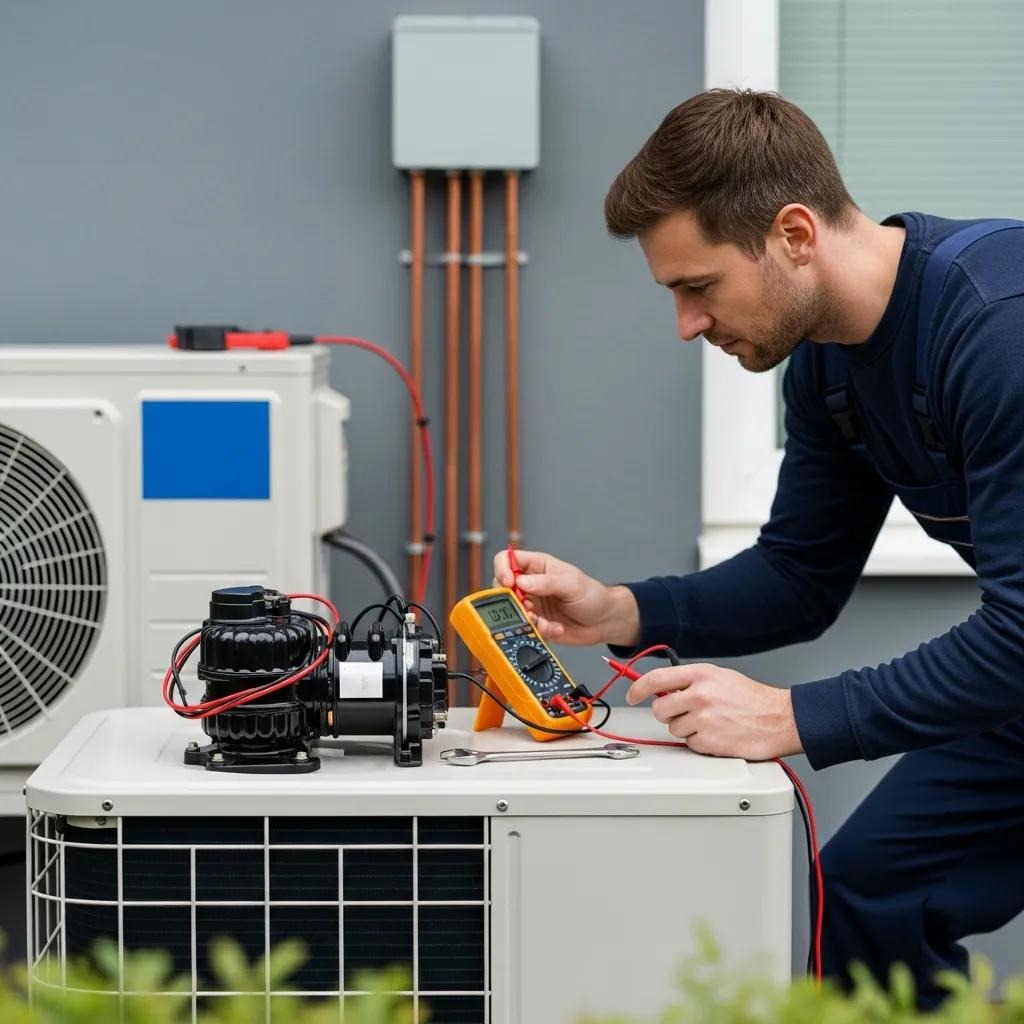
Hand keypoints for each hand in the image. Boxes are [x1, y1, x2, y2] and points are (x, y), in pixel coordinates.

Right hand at [491, 548, 639, 646]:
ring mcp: (531, 604)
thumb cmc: (592, 595)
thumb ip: (546, 583)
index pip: (506, 559)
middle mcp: (530, 584)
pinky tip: (556, 628)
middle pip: (501, 588)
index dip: (502, 569)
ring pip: (511, 611)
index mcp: (537, 566)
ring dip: (527, 619)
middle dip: (512, 600)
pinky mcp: (535, 623)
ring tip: (545, 621)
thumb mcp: (571, 584)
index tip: (509, 582)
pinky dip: (539, 631)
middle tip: (528, 607)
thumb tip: (520, 582)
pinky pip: (525, 628)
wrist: (604, 622)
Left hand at [626, 663, 801, 760]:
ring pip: (675, 729)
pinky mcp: (711, 741)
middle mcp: (700, 695)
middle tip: (684, 714)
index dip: (637, 688)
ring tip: (711, 723)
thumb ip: (690, 681)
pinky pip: (690, 745)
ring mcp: (705, 719)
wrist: (780, 718)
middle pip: (660, 710)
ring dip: (688, 729)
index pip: (655, 679)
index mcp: (701, 675)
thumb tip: (663, 689)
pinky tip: (718, 735)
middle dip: (667, 715)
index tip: (632, 695)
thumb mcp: (719, 677)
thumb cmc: (751, 698)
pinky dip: (701, 743)